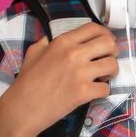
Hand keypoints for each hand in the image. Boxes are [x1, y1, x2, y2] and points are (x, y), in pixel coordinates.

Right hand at [0, 23, 118, 136]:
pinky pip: (106, 89)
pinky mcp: (84, 92)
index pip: (94, 28)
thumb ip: (45, 43)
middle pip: (109, 43)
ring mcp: (80, 73)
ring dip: (111, 72)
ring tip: (102, 77)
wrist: (23, 108)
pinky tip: (94, 92)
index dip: (104, 34)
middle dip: (112, 52)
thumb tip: (50, 38)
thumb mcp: (33, 54)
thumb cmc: (26, 82)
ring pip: (112, 65)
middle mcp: (74, 54)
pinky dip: (102, 91)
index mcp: (62, 42)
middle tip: (106, 60)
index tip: (104, 43)